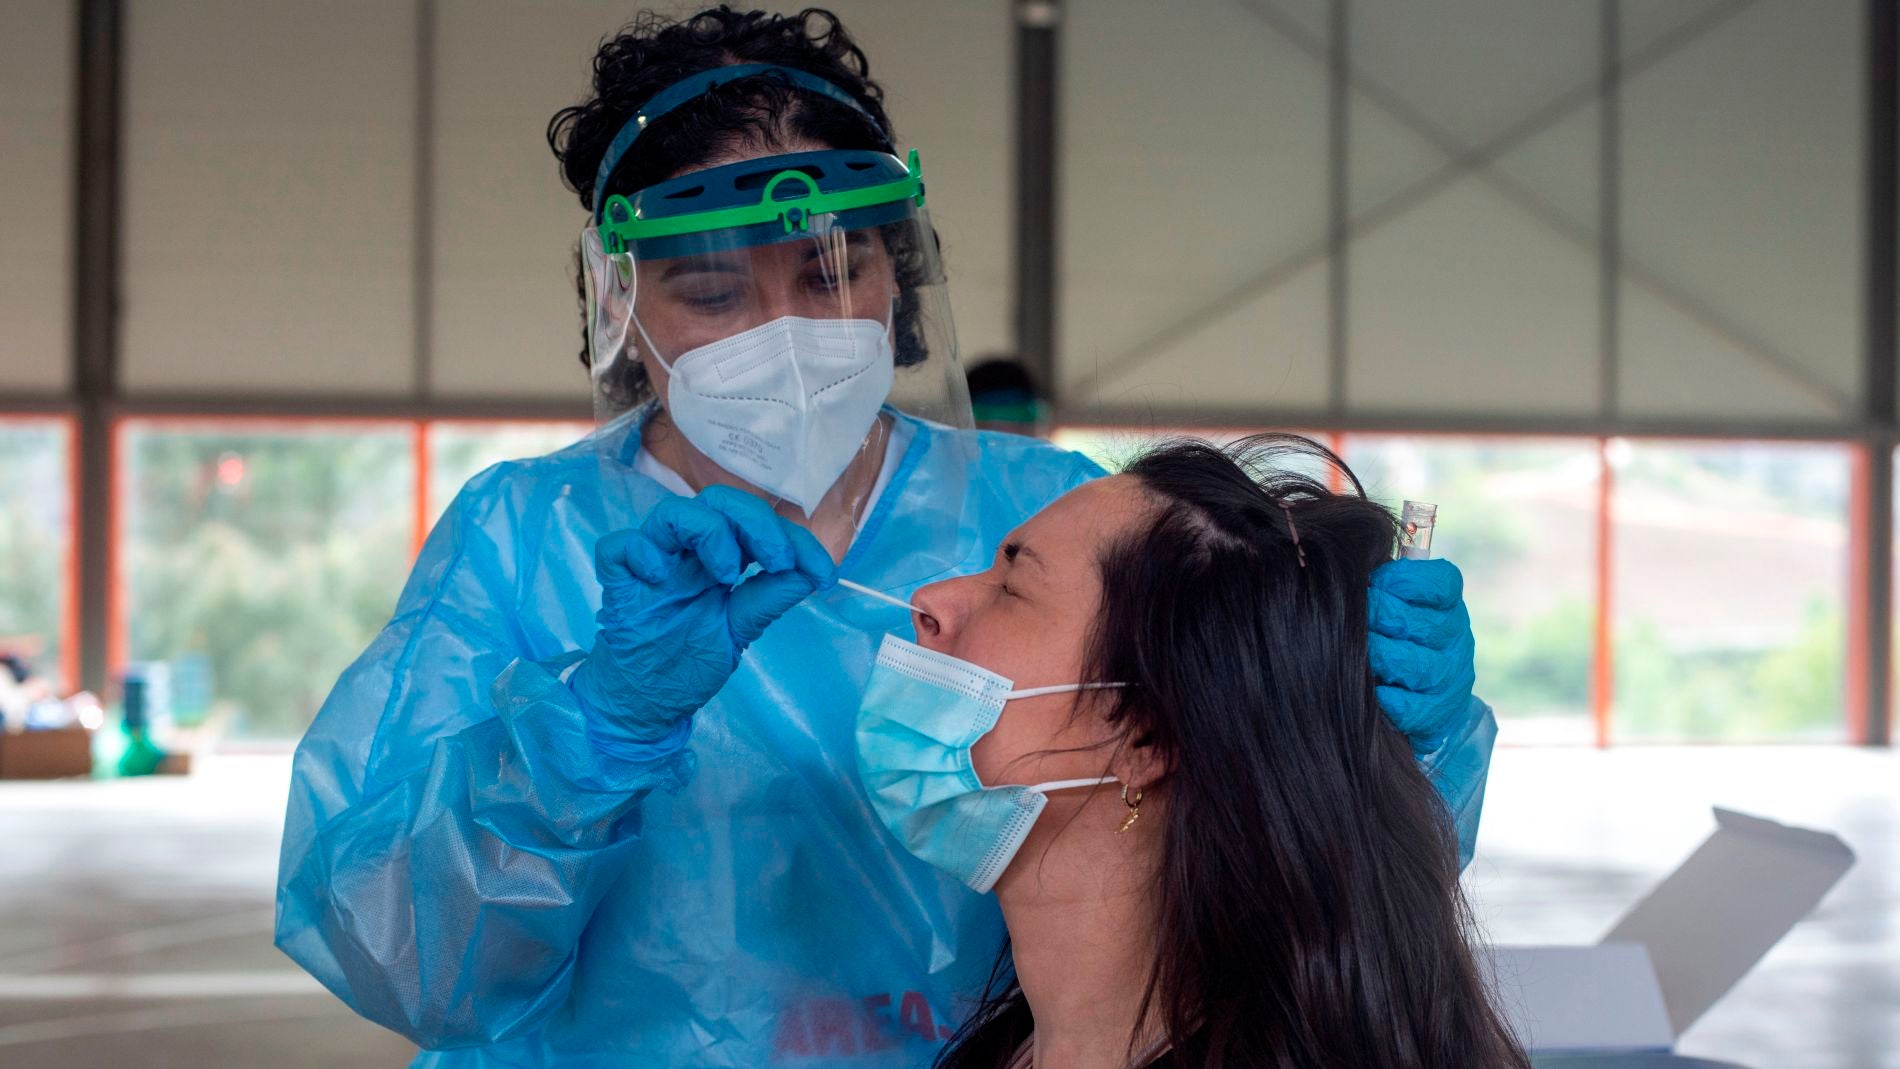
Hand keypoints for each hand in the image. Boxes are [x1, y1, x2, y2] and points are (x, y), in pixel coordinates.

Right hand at [569, 486, 835, 746]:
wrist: (644, 703)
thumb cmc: (688, 661)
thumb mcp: (738, 630)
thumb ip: (768, 600)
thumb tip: (810, 573)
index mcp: (717, 559)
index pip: (754, 525)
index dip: (795, 540)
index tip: (824, 575)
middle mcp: (685, 554)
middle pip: (716, 503)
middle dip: (757, 522)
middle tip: (778, 560)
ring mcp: (650, 566)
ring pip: (672, 514)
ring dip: (710, 532)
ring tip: (727, 575)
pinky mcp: (618, 587)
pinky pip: (618, 547)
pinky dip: (641, 551)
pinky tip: (660, 578)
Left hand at [1366, 558, 1477, 754]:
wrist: (1422, 696)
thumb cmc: (1393, 636)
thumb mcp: (1393, 603)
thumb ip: (1380, 585)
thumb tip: (1348, 569)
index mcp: (1447, 604)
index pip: (1441, 583)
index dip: (1404, 581)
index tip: (1376, 583)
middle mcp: (1455, 637)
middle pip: (1420, 624)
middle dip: (1381, 618)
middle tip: (1359, 619)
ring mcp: (1450, 676)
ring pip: (1417, 665)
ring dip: (1383, 658)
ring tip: (1365, 654)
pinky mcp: (1439, 711)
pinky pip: (1412, 706)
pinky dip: (1388, 698)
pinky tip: (1375, 690)